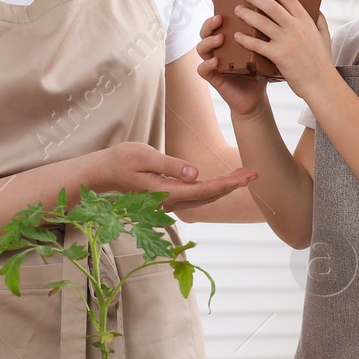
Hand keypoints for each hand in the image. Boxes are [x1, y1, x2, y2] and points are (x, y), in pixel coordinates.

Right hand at [90, 141, 257, 211]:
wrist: (103, 173)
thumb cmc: (121, 160)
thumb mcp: (144, 156)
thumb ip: (170, 165)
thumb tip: (195, 172)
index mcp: (166, 192)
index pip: (204, 189)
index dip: (227, 183)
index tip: (246, 177)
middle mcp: (171, 201)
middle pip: (209, 196)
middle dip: (233, 185)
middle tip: (255, 174)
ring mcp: (170, 202)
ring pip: (204, 197)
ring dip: (225, 187)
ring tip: (245, 175)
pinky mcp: (169, 197)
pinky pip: (196, 195)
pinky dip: (213, 188)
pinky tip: (224, 181)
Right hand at [194, 14, 268, 117]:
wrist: (256, 97)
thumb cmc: (259, 69)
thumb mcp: (262, 46)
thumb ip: (264, 29)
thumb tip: (278, 7)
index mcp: (228, 36)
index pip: (218, 18)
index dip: (214, 6)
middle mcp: (217, 46)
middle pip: (206, 30)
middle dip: (210, 22)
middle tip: (220, 18)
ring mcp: (212, 60)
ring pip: (201, 47)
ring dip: (208, 41)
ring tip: (220, 38)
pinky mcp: (212, 76)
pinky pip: (202, 69)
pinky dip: (206, 64)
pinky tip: (216, 60)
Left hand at [231, 0, 333, 97]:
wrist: (321, 84)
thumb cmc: (322, 61)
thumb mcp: (325, 37)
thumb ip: (319, 21)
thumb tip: (315, 9)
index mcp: (306, 21)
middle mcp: (296, 28)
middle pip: (271, 6)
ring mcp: (287, 41)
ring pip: (262, 22)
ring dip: (247, 14)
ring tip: (237, 10)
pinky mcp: (279, 56)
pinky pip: (258, 44)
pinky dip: (245, 39)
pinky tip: (237, 36)